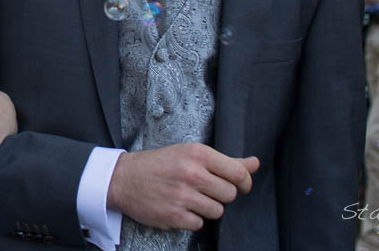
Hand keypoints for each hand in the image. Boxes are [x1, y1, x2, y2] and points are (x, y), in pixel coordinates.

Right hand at [107, 143, 258, 230]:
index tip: (241, 185)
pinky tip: (179, 207)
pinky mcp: (174, 215)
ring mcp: (183, 196)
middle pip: (230, 194)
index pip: (239, 173)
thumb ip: (225, 161)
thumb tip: (255, 163)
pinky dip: (191, 218)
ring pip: (217, 211)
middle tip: (205, 189)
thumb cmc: (159, 164)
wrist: (123, 178)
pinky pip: (199, 224)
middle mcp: (192, 174)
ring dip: (207, 208)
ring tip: (190, 198)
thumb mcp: (190, 153)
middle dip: (220, 194)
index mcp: (198, 154)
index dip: (245, 182)